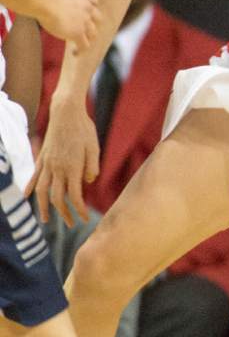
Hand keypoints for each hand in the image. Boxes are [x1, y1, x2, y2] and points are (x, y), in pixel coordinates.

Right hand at [25, 98, 98, 225]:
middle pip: (57, 197)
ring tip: (45, 219)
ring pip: (42, 190)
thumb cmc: (85, 129)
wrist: (66, 112)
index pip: (75, 196)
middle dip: (64, 213)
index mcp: (73, 167)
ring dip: (44, 207)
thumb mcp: (95, 147)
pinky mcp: (42, 157)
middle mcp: (58, 168)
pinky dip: (30, 187)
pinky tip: (26, 197)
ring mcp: (48, 163)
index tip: (84, 219)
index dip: (79, 210)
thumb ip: (92, 166)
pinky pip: (34, 175)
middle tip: (70, 224)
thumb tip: (87, 182)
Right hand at [36, 0, 99, 49]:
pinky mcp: (78, 33)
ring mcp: (85, 21)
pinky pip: (84, 45)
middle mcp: (88, 8)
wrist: (45, 1)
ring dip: (88, 38)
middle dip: (91, 23)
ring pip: (93, 33)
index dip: (90, 8)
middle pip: (98, 18)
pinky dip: (81, 50)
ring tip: (80, 44)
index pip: (94, 2)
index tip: (83, 13)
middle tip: (83, 29)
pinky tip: (74, 53)